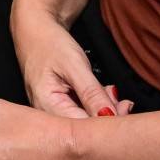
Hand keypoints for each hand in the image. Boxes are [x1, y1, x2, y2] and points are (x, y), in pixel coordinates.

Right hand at [11, 2, 128, 121]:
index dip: (107, 124)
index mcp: (46, 107)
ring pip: (84, 122)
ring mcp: (52, 113)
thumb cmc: (49, 43)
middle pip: (83, 130)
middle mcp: (46, 115)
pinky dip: (95, 106)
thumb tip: (111, 118)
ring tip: (111, 93)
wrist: (34, 29)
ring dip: (103, 111)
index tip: (125, 110)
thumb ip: (92, 93)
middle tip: (123, 102)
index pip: (81, 130)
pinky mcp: (59, 108)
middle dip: (108, 117)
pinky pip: (81, 114)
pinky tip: (102, 96)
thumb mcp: (74, 65)